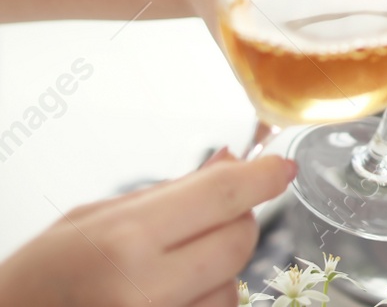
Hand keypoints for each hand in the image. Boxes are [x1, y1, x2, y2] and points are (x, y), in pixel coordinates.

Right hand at [0, 150, 294, 306]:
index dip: (263, 175)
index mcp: (124, 242)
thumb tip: (233, 161)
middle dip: (235, 221)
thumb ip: (168, 192)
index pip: (223, 195)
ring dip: (217, 271)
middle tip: (205, 219)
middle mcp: (145, 290)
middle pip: (240, 241)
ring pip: (233, 286)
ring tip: (165, 271)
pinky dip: (203, 302)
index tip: (282, 166)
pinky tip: (167, 297)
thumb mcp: (89, 219)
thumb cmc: (38, 279)